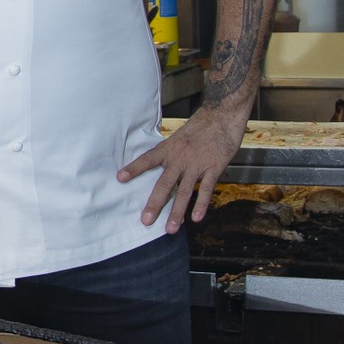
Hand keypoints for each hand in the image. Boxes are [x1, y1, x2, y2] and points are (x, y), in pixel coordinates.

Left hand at [118, 103, 246, 232]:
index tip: (120, 178)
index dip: (134, 168)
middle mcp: (180, 158)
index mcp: (169, 149)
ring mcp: (197, 164)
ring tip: (171, 228)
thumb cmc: (200, 127)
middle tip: (146, 220)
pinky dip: (201, 204)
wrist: (223, 115)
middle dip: (155, 203)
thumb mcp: (179, 137)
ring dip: (177, 211)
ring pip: (184, 191)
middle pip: (164, 184)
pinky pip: (206, 189)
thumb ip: (170, 154)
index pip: (148, 159)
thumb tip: (160, 168)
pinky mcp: (214, 168)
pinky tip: (196, 218)